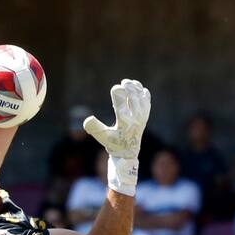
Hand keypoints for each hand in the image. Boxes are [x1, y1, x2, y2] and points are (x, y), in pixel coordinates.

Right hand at [83, 79, 150, 195]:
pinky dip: (144, 94)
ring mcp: (142, 118)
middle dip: (129, 88)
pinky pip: (147, 103)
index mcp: (124, 124)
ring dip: (136, 89)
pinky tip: (140, 88)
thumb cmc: (113, 144)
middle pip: (134, 99)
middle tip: (123, 83)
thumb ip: (94, 128)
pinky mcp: (145, 117)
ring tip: (130, 82)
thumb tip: (87, 120)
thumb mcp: (102, 137)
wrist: (128, 152)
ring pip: (141, 99)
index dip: (118, 94)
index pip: (122, 105)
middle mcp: (135, 120)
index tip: (115, 88)